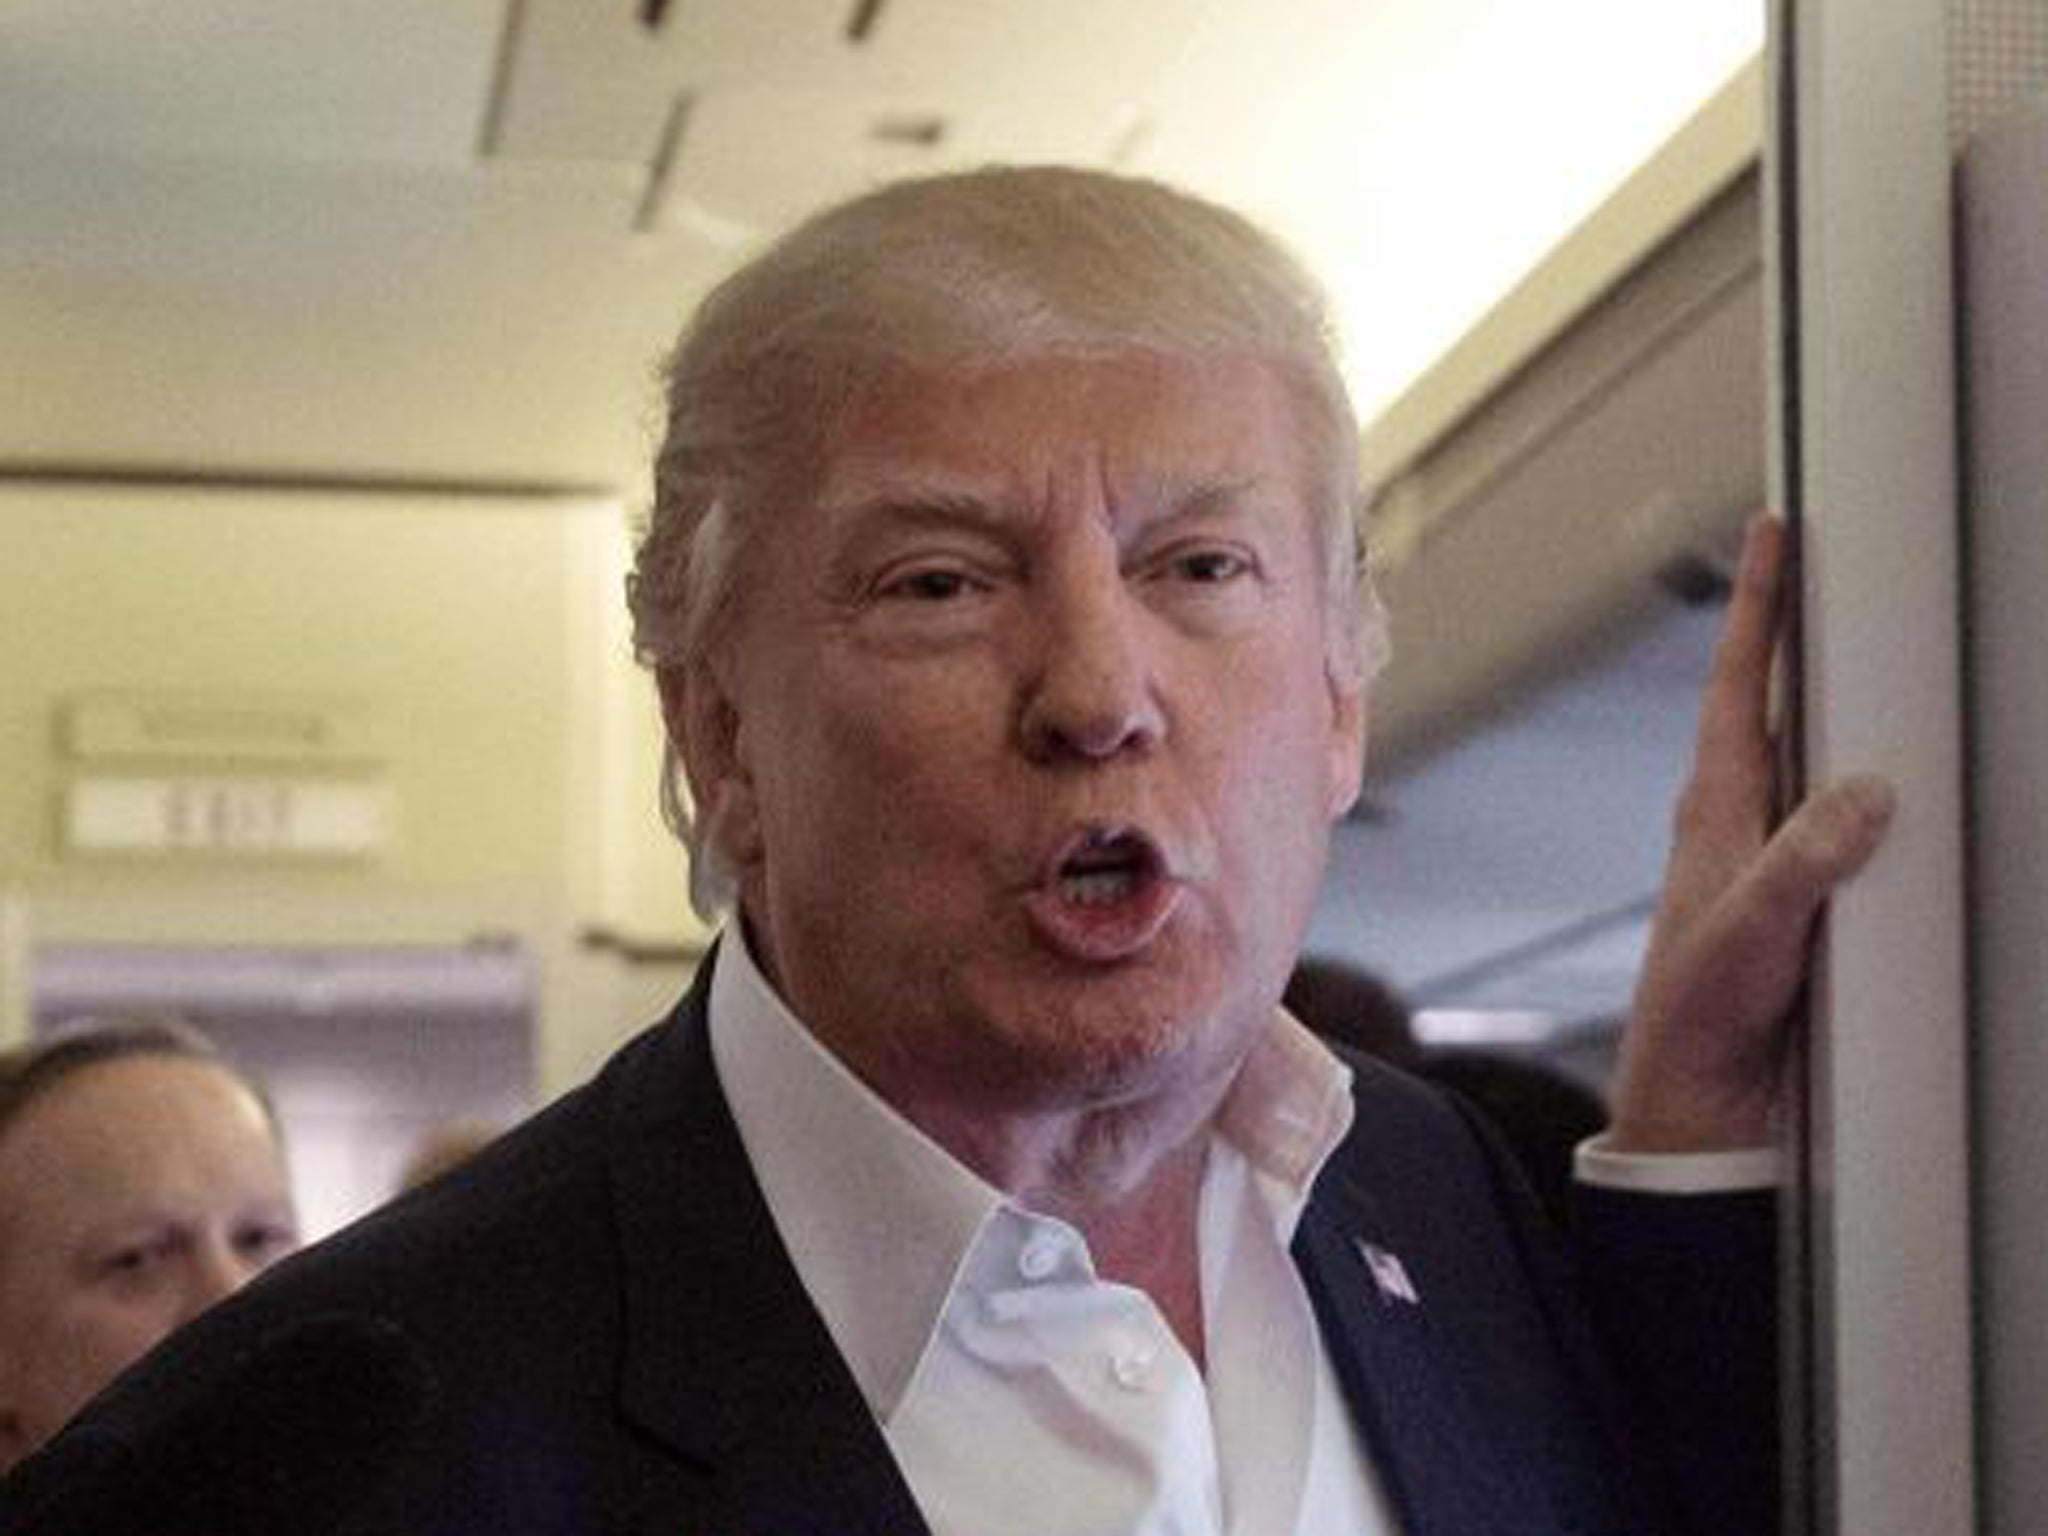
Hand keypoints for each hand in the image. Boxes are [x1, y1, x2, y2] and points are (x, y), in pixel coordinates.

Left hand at [1606, 514, 1895, 1152]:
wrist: (1703, 1088)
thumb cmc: (1702, 1010)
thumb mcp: (1749, 934)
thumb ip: (1801, 866)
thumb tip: (1866, 794)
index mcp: (1718, 804)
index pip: (1738, 683)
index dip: (1759, 603)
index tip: (1774, 530)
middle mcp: (1745, 812)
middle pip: (1782, 698)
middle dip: (1810, 627)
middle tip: (1843, 558)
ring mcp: (1776, 848)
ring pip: (1821, 751)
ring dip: (1851, 701)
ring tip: (1890, 643)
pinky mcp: (1809, 888)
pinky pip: (1848, 815)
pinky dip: (1879, 783)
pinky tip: (1912, 776)